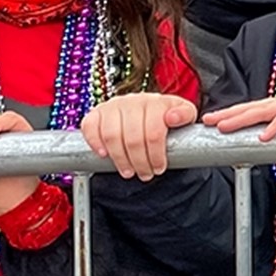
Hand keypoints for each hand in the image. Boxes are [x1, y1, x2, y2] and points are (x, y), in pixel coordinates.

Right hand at [80, 93, 197, 178]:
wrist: (146, 111)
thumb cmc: (166, 116)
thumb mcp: (185, 114)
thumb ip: (185, 115)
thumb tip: (172, 117)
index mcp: (155, 102)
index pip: (153, 132)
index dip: (156, 155)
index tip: (159, 168)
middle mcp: (132, 101)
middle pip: (132, 138)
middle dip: (140, 162)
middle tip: (145, 174)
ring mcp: (112, 106)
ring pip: (111, 135)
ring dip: (120, 158)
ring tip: (128, 172)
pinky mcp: (96, 113)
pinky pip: (89, 127)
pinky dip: (94, 142)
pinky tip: (104, 155)